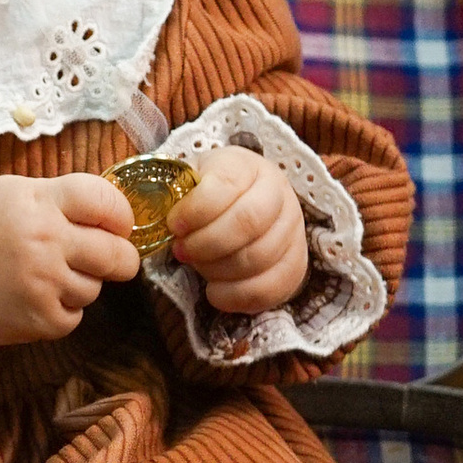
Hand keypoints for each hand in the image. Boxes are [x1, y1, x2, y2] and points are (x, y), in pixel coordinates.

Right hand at [0, 173, 141, 347]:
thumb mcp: (15, 192)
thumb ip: (62, 201)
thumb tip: (110, 219)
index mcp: (42, 201)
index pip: (107, 202)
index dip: (121, 215)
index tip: (118, 226)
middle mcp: (46, 240)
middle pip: (117, 255)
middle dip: (118, 259)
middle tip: (106, 260)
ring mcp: (44, 283)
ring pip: (95, 289)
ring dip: (78, 284)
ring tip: (43, 276)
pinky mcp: (39, 320)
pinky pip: (74, 317)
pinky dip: (58, 310)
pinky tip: (31, 297)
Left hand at [167, 148, 308, 315]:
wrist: (245, 204)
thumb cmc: (210, 194)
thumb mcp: (194, 181)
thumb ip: (181, 196)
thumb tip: (166, 224)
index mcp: (249, 166)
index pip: (226, 184)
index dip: (196, 209)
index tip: (174, 225)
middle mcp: (279, 194)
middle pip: (247, 221)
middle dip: (206, 243)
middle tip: (181, 251)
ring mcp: (293, 230)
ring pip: (259, 257)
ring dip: (218, 270)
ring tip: (197, 267)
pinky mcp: (296, 264)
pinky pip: (272, 288)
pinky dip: (238, 296)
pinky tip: (215, 292)